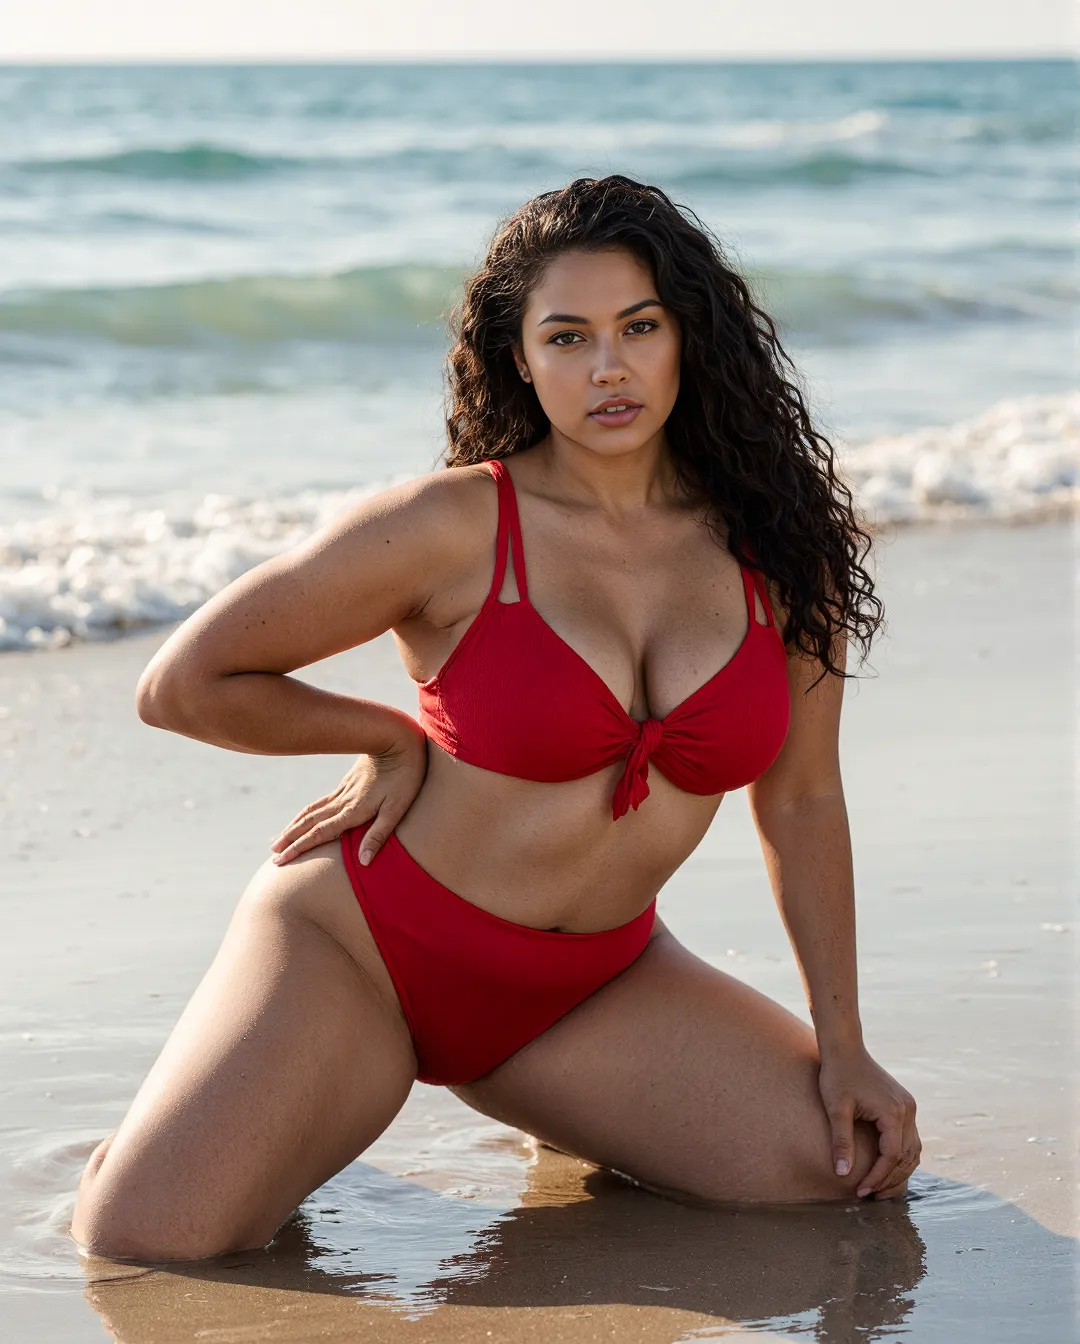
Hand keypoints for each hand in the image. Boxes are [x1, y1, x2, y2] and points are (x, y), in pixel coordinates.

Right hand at [269, 721, 427, 866]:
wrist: (396, 739)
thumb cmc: (404, 776)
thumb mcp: (397, 808)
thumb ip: (379, 834)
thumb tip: (364, 862)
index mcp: (353, 811)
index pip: (319, 833)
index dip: (299, 848)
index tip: (281, 860)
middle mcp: (342, 801)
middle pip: (309, 824)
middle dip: (290, 840)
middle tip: (273, 856)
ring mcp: (343, 791)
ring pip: (311, 812)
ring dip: (294, 827)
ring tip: (279, 839)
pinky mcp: (346, 783)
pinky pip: (319, 802)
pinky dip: (305, 813)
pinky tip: (303, 817)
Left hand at [817, 1045, 919, 1198]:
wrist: (845, 1049)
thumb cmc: (837, 1076)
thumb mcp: (836, 1109)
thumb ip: (841, 1141)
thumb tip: (842, 1174)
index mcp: (893, 1112)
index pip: (891, 1157)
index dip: (878, 1177)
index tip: (860, 1191)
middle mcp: (907, 1110)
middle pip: (907, 1157)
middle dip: (890, 1180)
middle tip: (871, 1196)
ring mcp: (909, 1107)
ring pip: (913, 1150)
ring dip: (899, 1171)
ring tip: (878, 1187)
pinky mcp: (904, 1105)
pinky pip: (909, 1138)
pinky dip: (901, 1156)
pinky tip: (885, 1167)